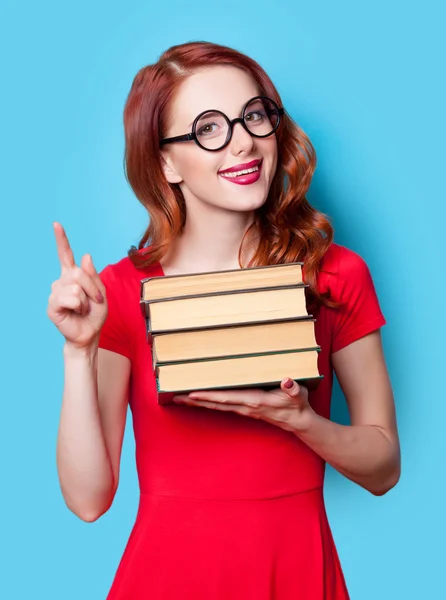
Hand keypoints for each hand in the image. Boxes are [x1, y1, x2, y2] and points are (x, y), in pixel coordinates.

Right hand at [47, 222, 107, 349]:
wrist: (90, 333)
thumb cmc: (95, 314)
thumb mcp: (101, 293)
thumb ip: (94, 276)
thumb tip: (85, 255)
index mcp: (73, 276)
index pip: (66, 255)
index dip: (61, 240)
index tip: (56, 224)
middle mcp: (62, 281)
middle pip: (79, 272)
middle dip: (92, 288)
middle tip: (95, 301)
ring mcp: (55, 292)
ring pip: (76, 286)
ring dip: (86, 300)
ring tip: (83, 309)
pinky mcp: (52, 305)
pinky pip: (70, 297)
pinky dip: (79, 306)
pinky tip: (76, 312)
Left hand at [172, 377, 313, 432]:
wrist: (298, 422)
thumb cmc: (297, 405)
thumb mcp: (298, 395)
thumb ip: (292, 388)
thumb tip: (286, 381)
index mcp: (254, 401)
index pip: (227, 398)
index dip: (210, 396)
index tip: (194, 394)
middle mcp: (245, 406)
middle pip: (216, 403)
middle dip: (196, 401)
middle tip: (177, 397)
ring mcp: (244, 409)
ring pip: (217, 406)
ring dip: (199, 403)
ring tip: (181, 399)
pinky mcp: (244, 409)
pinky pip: (222, 406)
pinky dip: (209, 403)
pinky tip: (200, 401)